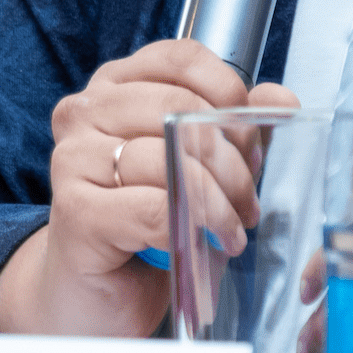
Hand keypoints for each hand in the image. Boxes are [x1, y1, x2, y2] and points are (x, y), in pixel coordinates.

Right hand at [0, 38, 295, 335]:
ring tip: (233, 226)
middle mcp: (86, 111)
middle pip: (178, 107)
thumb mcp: (200, 165)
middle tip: (249, 196)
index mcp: (116, 86)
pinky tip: (205, 244)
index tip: (250, 140)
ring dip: (218, 199)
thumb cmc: (145, 222)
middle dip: (231, 157)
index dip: (228, 93)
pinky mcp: (74, 209)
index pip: (181, 59)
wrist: (96, 292)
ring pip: (167, 159)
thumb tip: (279, 100)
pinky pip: (152, 208)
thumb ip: (236, 127)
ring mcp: (73, 158)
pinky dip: (192, 228)